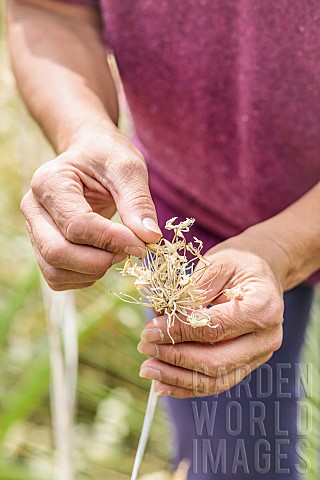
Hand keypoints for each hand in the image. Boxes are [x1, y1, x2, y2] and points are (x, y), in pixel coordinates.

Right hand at [21, 132, 161, 289]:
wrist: (89, 156)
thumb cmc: (107, 157)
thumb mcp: (128, 168)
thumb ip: (138, 202)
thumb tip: (150, 238)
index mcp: (49, 182)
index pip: (77, 225)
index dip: (112, 240)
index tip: (142, 244)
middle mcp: (33, 208)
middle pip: (57, 253)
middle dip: (99, 261)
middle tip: (129, 249)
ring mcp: (34, 231)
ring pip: (55, 271)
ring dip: (93, 271)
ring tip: (117, 251)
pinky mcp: (42, 248)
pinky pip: (57, 278)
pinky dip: (85, 277)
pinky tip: (103, 257)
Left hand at [138, 233, 285, 397]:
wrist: (262, 273)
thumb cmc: (239, 264)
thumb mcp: (217, 264)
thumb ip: (192, 293)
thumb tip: (162, 319)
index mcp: (264, 306)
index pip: (216, 328)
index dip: (179, 332)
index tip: (150, 330)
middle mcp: (267, 337)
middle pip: (217, 361)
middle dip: (175, 358)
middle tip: (145, 347)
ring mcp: (259, 355)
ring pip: (216, 379)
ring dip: (177, 377)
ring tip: (148, 368)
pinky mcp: (247, 365)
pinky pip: (216, 383)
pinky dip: (187, 386)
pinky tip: (162, 384)